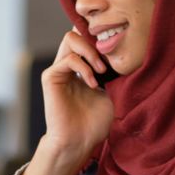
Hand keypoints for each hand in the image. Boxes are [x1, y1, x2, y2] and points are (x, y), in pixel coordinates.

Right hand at [39, 28, 114, 159]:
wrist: (79, 142)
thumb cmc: (95, 123)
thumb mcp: (111, 92)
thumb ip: (111, 71)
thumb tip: (123, 51)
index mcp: (81, 67)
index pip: (86, 38)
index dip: (100, 37)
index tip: (117, 49)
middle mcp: (68, 65)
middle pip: (77, 32)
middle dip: (95, 41)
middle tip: (108, 62)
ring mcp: (58, 70)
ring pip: (70, 38)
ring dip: (90, 52)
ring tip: (102, 71)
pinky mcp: (50, 77)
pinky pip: (67, 59)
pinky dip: (83, 67)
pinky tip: (92, 83)